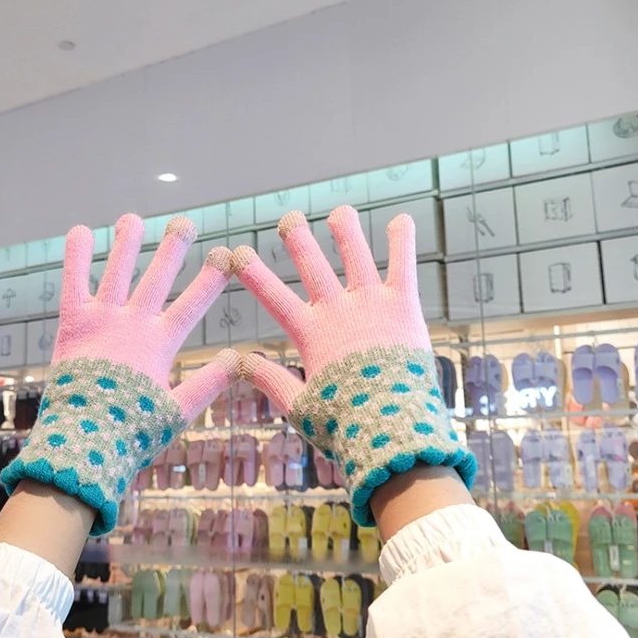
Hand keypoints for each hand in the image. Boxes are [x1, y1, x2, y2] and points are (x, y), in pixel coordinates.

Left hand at [1, 215, 239, 533]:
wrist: (84, 440)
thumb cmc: (132, 430)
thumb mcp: (177, 411)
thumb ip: (208, 382)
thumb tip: (239, 357)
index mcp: (159, 345)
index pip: (192, 304)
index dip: (211, 279)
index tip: (226, 255)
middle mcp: (133, 324)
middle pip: (157, 278)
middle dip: (173, 249)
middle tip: (185, 223)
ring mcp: (103, 320)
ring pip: (118, 272)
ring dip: (127, 244)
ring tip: (133, 218)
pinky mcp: (73, 324)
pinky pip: (73, 283)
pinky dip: (76, 257)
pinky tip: (80, 230)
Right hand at [232, 205, 474, 525]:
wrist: (393, 425)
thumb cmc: (344, 423)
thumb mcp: (298, 405)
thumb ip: (268, 378)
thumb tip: (234, 361)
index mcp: (311, 334)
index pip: (273, 296)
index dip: (253, 273)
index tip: (237, 252)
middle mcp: (338, 310)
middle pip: (314, 266)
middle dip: (299, 240)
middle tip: (289, 219)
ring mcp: (371, 304)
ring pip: (355, 257)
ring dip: (346, 232)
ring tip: (339, 211)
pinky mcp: (403, 306)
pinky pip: (402, 266)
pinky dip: (401, 242)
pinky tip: (401, 219)